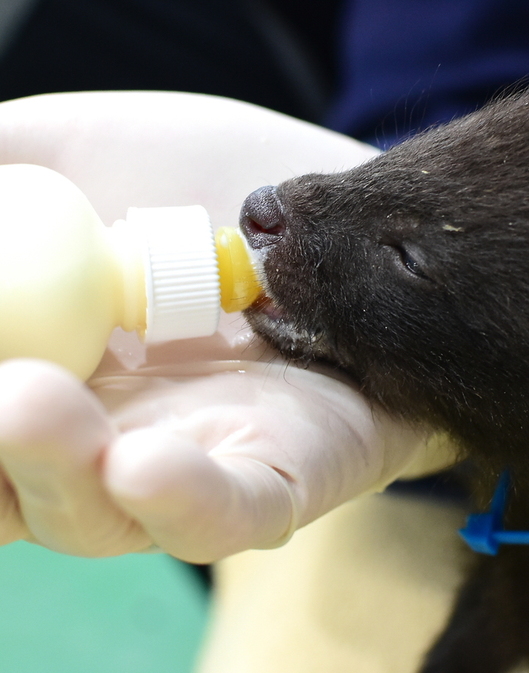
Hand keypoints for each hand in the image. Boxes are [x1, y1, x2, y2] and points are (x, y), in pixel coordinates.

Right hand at [0, 91, 455, 561]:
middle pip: (10, 484)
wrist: (346, 214)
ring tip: (29, 406)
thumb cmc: (203, 185)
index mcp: (38, 372)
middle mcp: (97, 439)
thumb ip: (1, 173)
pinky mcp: (280, 478)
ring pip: (100, 514)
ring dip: (53, 472)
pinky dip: (184, 500)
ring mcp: (187, 468)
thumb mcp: (73, 154)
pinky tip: (139, 465)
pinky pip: (232, 511)